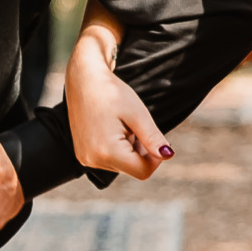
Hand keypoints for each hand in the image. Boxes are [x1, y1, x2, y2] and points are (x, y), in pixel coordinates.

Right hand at [64, 31, 171, 179]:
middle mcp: (93, 160)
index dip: (156, 158)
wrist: (83, 79)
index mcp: (106, 151)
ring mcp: (85, 158)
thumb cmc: (111, 92)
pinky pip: (109, 160)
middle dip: (141, 151)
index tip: (157, 138)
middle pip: (132, 169)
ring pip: (122, 165)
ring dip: (129, 149)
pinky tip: (112, 128)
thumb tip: (168, 156)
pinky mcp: (82, 154)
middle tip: (137, 127)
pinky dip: (118, 148)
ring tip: (122, 125)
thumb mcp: (137, 114)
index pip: (143, 171)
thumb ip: (153, 138)